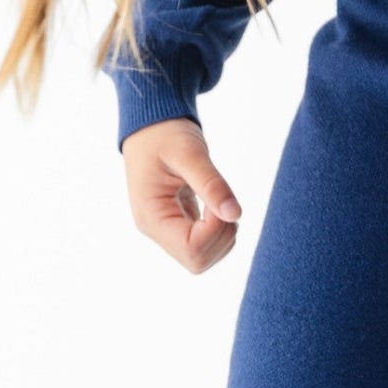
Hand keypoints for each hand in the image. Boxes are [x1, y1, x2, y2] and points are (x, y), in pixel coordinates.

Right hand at [124, 118, 242, 274]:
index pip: (192, 250)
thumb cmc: (165, 135)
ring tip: (217, 197)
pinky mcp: (179, 224)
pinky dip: (222, 229)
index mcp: (151, 216)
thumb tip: (235, 215)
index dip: (216, 229)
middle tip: (222, 199)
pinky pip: (206, 243)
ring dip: (224, 232)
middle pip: (198, 261)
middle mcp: (156, 229)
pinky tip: (216, 202)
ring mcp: (167, 229)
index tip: (218, 198)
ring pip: (205, 257)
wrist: (152, 126)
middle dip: (222, 234)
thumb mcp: (189, 153)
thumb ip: (212, 184)